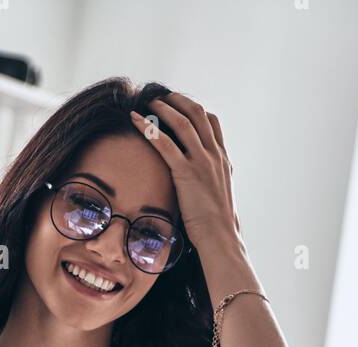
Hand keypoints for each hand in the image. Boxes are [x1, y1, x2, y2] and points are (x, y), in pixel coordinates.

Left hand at [130, 93, 241, 250]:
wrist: (221, 238)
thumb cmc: (218, 226)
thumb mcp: (219, 198)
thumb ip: (211, 183)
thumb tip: (201, 187)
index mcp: (223, 160)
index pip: (212, 122)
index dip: (195, 111)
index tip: (181, 108)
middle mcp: (214, 156)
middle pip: (197, 114)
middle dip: (178, 101)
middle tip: (162, 97)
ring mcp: (202, 162)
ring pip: (182, 122)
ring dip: (163, 108)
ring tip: (149, 103)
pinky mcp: (186, 173)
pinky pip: (164, 143)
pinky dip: (148, 128)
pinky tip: (134, 120)